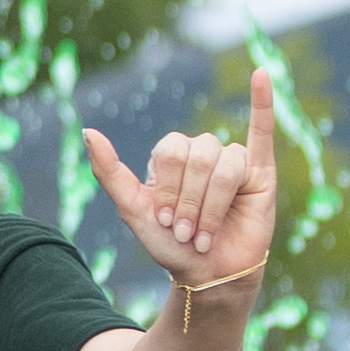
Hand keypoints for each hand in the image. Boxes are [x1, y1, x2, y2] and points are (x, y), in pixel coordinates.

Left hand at [81, 53, 280, 296]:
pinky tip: (261, 74)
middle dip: (190, 201)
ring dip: (212, 207)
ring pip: (226, 166)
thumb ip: (109, 172)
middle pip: (199, 157)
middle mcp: (202, 153)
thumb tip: (87, 131)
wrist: (208, 276)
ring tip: (206, 234)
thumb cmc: (171, 246)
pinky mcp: (261, 171)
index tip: (166, 220)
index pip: (171, 150)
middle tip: (187, 231)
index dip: (168, 188)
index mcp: (172, 157)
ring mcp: (233, 160)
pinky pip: (262, 130)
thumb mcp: (133, 210)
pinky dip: (263, 101)